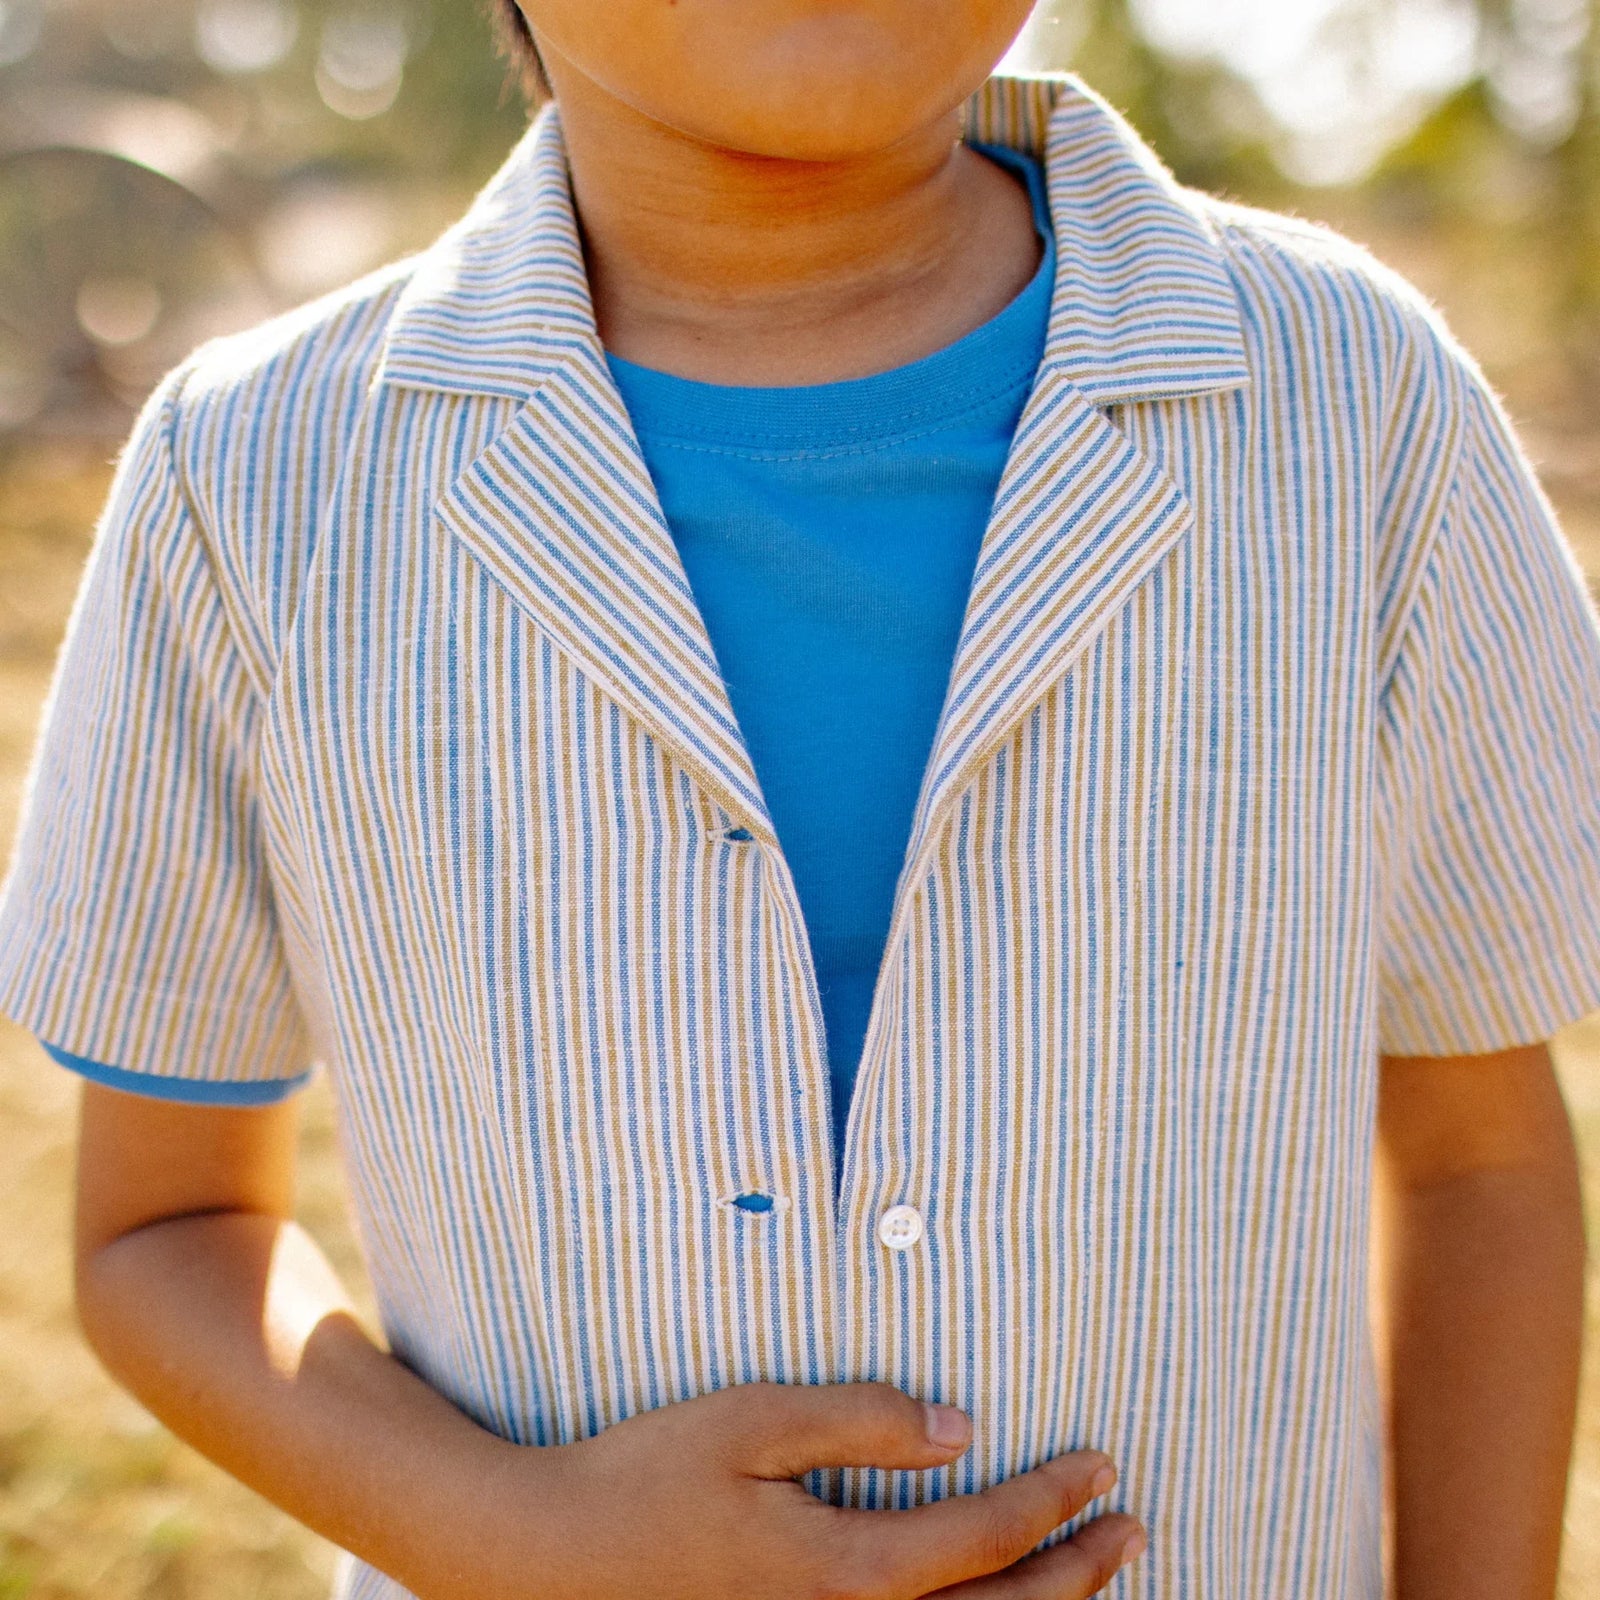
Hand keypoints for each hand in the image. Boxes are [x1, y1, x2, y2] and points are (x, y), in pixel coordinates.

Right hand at [447, 1380, 1145, 1599]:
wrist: (550, 1562)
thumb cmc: (645, 1478)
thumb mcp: (751, 1420)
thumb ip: (857, 1419)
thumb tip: (956, 1427)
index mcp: (841, 1570)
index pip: (980, 1540)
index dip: (1051, 1503)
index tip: (1100, 1465)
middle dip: (1077, 1573)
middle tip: (1132, 1525)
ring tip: (1095, 1574)